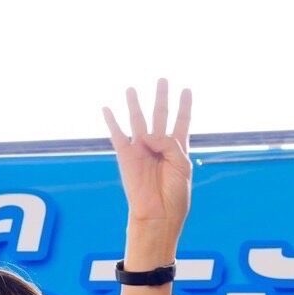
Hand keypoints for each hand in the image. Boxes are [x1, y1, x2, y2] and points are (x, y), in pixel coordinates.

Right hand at [104, 79, 192, 239]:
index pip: (181, 121)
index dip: (184, 106)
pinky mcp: (126, 157)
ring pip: (138, 121)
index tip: (186, 90)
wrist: (157, 215)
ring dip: (135, 105)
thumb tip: (146, 135)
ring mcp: (141, 150)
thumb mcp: (182, 164)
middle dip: (162, 97)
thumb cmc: (174, 194)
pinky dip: (112, 122)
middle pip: (160, 115)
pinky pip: (118, 135)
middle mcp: (158, 147)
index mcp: (177, 149)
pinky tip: (107, 109)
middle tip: (162, 79)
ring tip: (132, 88)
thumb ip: (168, 143)